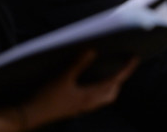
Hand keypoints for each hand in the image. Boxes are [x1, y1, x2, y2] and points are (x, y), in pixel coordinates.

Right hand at [0, 49, 138, 131]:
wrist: (30, 116)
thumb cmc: (46, 98)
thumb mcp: (62, 78)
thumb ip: (78, 64)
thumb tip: (93, 50)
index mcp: (91, 96)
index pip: (115, 81)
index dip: (126, 69)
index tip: (135, 57)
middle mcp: (90, 104)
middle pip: (113, 91)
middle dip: (120, 78)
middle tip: (124, 63)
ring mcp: (83, 107)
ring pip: (104, 96)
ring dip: (110, 84)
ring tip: (110, 70)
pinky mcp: (76, 108)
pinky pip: (95, 98)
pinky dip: (99, 88)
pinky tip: (92, 80)